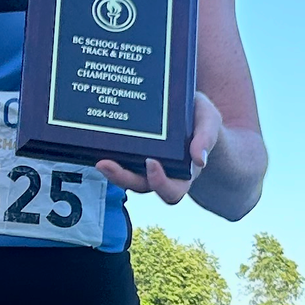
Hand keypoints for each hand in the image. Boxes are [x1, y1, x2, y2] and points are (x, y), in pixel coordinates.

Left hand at [96, 91, 222, 204]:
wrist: (191, 113)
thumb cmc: (201, 120)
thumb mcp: (210, 121)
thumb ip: (207, 137)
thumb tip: (199, 160)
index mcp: (183, 173)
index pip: (172, 191)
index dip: (160, 183)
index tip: (151, 162)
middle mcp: (160, 174)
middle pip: (140, 186)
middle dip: (122, 178)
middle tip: (105, 164)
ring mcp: (143, 166)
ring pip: (125, 177)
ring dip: (110, 171)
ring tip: (97, 157)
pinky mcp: (131, 154)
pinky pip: (118, 161)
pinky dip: (107, 154)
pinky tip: (94, 143)